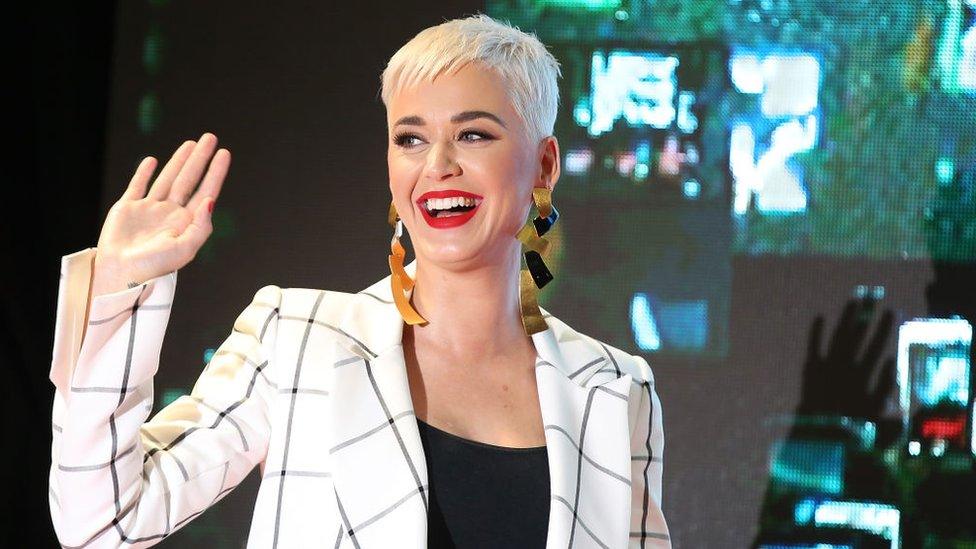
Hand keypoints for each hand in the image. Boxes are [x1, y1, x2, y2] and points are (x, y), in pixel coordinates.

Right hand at [91, 133, 230, 295]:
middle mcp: (170, 213)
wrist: (120, 273)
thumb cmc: (154, 266)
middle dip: (200, 159)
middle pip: (189, 179)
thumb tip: (209, 200)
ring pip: (167, 178)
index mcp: (186, 223)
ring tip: (191, 143)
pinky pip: (138, 185)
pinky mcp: (127, 208)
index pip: (206, 192)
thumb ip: (201, 226)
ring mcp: (149, 209)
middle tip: (211, 138)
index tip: (224, 153)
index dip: (216, 173)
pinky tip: (152, 161)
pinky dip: (144, 172)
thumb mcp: (185, 249)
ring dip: (179, 161)